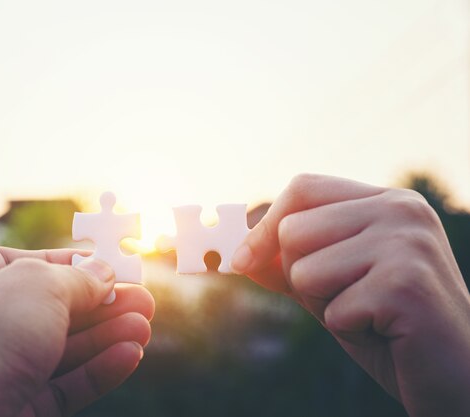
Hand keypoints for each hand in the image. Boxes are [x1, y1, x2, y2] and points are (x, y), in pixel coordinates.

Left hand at [0, 247, 154, 416]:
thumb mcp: (35, 287)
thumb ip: (77, 278)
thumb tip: (105, 273)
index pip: (17, 263)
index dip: (67, 263)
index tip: (108, 263)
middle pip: (47, 309)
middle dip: (99, 304)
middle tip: (142, 298)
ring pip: (57, 349)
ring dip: (105, 336)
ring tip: (144, 325)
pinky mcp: (6, 409)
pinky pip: (57, 385)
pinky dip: (94, 370)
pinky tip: (129, 355)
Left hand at [231, 174, 469, 416]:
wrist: (454, 374)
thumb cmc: (387, 326)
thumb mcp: (330, 287)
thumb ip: (286, 264)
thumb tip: (235, 253)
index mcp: (384, 201)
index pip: (303, 187)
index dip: (263, 224)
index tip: (241, 260)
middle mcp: (400, 210)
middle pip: (293, 230)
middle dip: (301, 276)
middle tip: (348, 297)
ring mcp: (407, 244)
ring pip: (304, 269)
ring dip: (325, 305)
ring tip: (369, 312)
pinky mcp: (407, 285)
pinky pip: (333, 310)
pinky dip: (350, 330)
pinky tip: (386, 330)